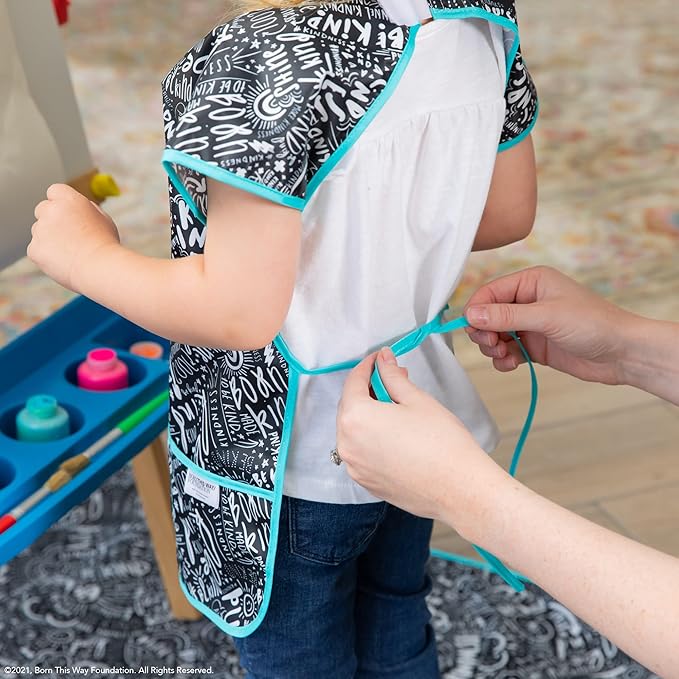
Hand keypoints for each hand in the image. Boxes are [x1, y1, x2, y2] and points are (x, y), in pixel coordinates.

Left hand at [28, 184, 120, 290]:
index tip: (67, 213)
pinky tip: (64, 261)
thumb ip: (85, 209)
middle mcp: (51, 210)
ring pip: (39, 231)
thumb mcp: (103, 219)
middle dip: (52, 220)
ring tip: (72, 252)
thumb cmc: (105, 245)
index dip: (60, 202)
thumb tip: (76, 208)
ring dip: (50, 238)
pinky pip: (36, 249)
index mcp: (69, 199)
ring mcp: (40, 230)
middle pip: (42, 209)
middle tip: (69, 235)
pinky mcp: (34, 248)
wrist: (99, 268)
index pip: (55, 191)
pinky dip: (47, 255)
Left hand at [337, 348, 506, 534]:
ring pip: (354, 430)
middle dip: (369, 389)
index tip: (379, 359)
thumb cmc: (443, 444)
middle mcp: (347, 444)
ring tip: (398, 406)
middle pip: (350, 406)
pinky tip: (395, 433)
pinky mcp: (366, 482)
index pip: (353, 382)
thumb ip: (393, 376)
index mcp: (356, 418)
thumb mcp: (416, 399)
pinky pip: (361, 451)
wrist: (461, 490)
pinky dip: (371, 437)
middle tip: (393, 379)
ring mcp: (355, 467)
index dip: (367, 366)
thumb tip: (383, 360)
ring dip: (369, 414)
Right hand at [464, 266, 636, 384]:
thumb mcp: (546, 316)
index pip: (490, 292)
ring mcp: (530, 325)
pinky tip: (511, 365)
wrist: (622, 353)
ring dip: (493, 348)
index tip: (470, 329)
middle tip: (492, 345)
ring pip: (494, 335)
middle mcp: (527, 301)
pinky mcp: (533, 346)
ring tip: (504, 356)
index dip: (476, 310)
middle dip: (484, 332)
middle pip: (487, 315)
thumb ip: (506, 316)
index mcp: (530, 282)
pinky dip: (503, 360)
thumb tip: (471, 314)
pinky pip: (506, 351)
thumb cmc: (593, 324)